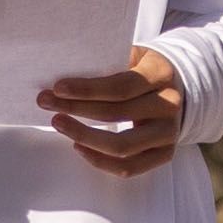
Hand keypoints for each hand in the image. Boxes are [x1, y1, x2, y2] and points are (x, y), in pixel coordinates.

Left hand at [42, 47, 189, 178]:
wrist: (177, 88)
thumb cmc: (143, 69)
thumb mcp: (132, 55)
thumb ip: (107, 62)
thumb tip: (62, 72)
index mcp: (161, 74)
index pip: (122, 86)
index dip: (88, 89)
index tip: (58, 88)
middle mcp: (170, 104)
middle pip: (117, 114)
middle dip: (76, 109)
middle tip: (45, 102)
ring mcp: (169, 132)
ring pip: (122, 146)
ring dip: (84, 137)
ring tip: (59, 123)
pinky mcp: (164, 153)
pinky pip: (129, 167)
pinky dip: (99, 160)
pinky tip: (78, 146)